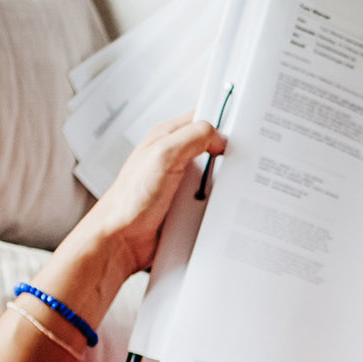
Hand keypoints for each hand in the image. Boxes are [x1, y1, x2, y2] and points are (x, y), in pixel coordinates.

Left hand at [48, 114, 224, 306]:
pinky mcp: (185, 208)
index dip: (221, 121)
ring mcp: (180, 184)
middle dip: (227, 156)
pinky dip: (217, 206)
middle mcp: (173, 160)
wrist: (121, 242)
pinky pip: (210, 202)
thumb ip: (192, 137)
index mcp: (165, 139)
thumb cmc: (130, 201)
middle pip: (212, 149)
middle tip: (241, 162)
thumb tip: (218, 136)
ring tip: (229, 189)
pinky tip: (220, 210)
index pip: (201, 119)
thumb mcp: (163, 155)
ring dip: (223, 185)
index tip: (241, 128)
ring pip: (214, 177)